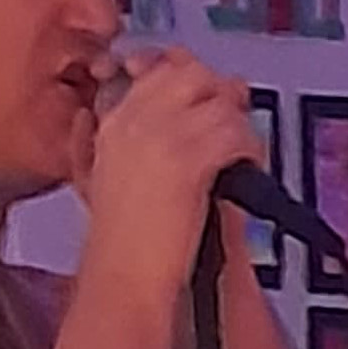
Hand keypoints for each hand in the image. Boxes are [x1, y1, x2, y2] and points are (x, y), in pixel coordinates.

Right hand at [79, 49, 260, 307]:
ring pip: (219, 100)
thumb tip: (138, 116)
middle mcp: (136, 121)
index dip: (190, 74)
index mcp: (114, 122)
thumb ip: (109, 140)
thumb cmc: (118, 246)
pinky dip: (249, 147)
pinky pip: (233, 132)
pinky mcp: (189, 162)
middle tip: (233, 117)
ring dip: (240, 124)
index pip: (158, 68)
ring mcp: (162, 138)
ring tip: (242, 151)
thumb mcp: (98, 179)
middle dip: (220, 92)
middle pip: (192, 72)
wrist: (123, 279)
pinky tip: (247, 166)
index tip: (206, 92)